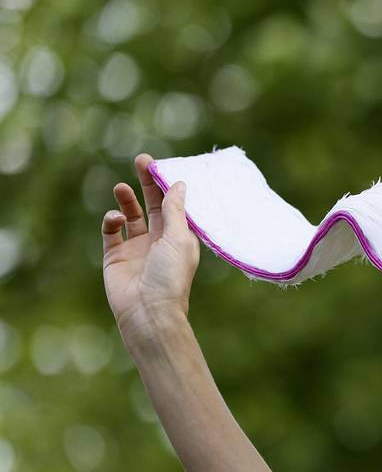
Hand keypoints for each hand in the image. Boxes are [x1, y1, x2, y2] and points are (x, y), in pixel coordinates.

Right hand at [102, 153, 200, 347]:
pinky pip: (111, 231)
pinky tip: (116, 219)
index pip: (175, 204)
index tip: (161, 164)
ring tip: (121, 187)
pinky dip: (112, 219)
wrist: (147, 311)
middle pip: (153, 204)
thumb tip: (179, 183)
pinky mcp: (116, 255)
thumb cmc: (169, 277)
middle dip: (147, 183)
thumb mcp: (177, 238)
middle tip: (141, 160)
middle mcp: (159, 240)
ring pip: (131, 215)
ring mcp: (137, 248)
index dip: (168, 185)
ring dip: (126, 199)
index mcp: (180, 237)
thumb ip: (175, 210)